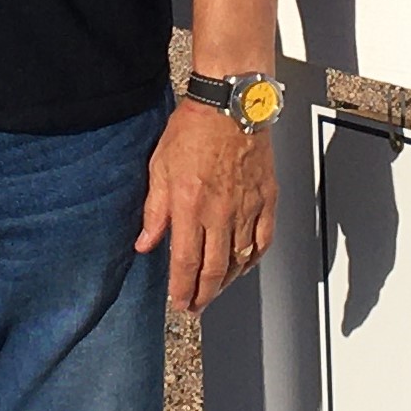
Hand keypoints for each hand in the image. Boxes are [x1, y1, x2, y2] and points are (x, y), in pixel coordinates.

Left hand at [135, 97, 278, 312]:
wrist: (229, 104)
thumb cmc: (193, 128)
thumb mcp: (159, 168)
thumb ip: (154, 211)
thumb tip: (145, 243)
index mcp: (190, 206)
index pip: (185, 262)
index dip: (181, 288)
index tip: (178, 301)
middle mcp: (220, 212)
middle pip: (214, 269)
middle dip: (203, 294)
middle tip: (195, 306)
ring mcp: (246, 207)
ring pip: (240, 259)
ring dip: (227, 281)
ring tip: (216, 290)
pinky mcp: (266, 198)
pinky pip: (263, 239)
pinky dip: (254, 258)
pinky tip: (245, 264)